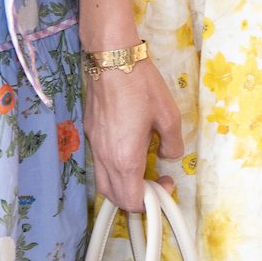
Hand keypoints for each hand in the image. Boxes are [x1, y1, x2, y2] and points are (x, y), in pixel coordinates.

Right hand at [85, 58, 181, 211]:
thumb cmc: (142, 86)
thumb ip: (172, 143)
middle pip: (114, 197)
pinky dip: (113, 169)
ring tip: (141, 170)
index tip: (166, 183)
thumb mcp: (169, 116)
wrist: (112, 59)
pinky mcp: (89, 132)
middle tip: (154, 182)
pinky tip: (127, 149)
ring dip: (121, 185)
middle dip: (135, 198)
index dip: (150, 201)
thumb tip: (169, 155)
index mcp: (125, 159)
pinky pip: (99, 162)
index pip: (131, 200)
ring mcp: (94, 145)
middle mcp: (105, 158)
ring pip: (103, 182)